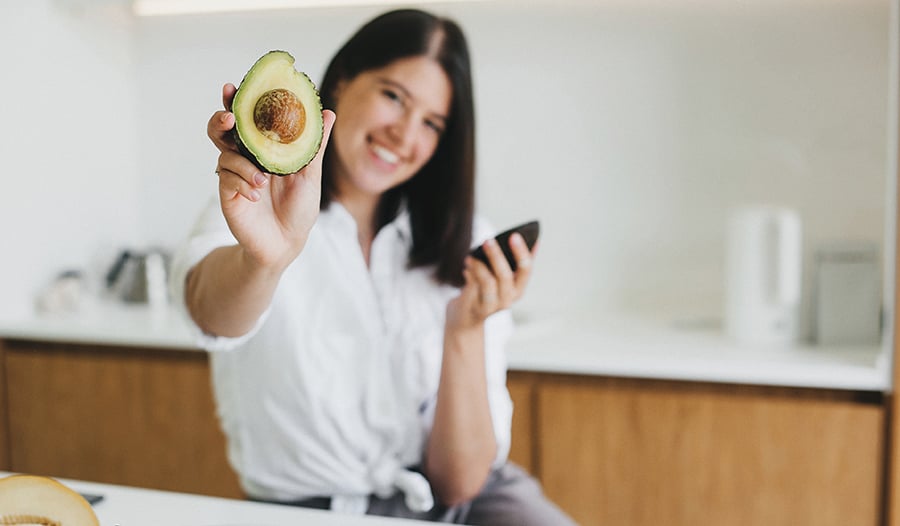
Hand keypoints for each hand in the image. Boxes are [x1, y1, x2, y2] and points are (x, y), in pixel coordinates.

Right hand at [207, 83, 335, 271]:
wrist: (287, 242)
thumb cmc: (299, 208)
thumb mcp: (310, 174)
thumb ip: (314, 144)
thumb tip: (328, 112)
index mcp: (265, 147)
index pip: (249, 118)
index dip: (238, 100)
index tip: (233, 85)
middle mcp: (246, 156)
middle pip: (223, 129)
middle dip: (222, 118)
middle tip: (229, 117)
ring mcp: (235, 173)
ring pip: (223, 152)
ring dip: (242, 162)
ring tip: (261, 177)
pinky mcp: (228, 192)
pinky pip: (227, 177)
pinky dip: (243, 183)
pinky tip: (257, 195)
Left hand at [446, 233, 536, 330]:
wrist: (467, 320)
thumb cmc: (486, 293)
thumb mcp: (503, 279)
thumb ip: (514, 262)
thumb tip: (531, 240)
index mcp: (518, 289)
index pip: (526, 270)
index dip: (521, 252)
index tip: (514, 235)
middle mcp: (507, 299)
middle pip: (505, 276)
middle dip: (496, 256)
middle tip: (488, 240)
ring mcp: (491, 306)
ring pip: (488, 282)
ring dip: (479, 265)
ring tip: (470, 256)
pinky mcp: (474, 308)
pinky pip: (472, 286)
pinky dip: (470, 272)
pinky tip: (467, 266)